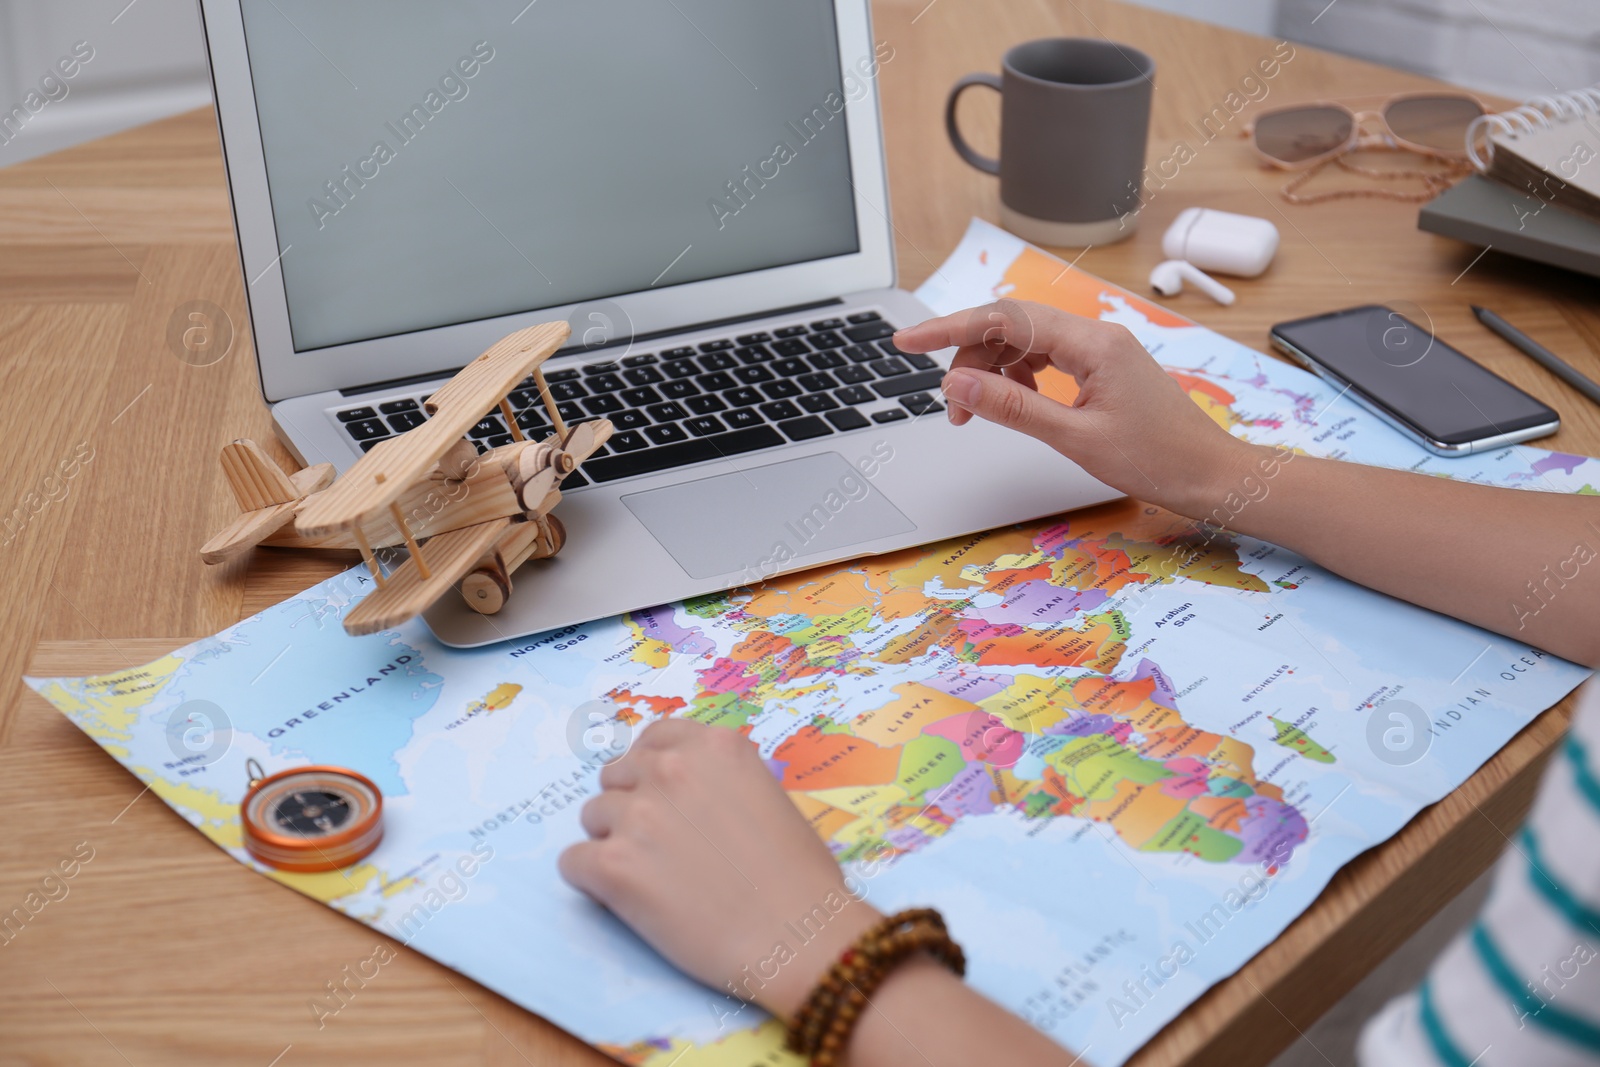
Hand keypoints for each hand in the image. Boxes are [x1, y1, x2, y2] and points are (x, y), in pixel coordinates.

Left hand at [559, 719, 883, 1018]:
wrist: (797, 935)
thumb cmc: (800, 877)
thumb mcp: (770, 797)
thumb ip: (722, 781)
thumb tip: (690, 794)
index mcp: (714, 746)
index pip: (653, 738)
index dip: (652, 772)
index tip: (662, 800)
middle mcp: (671, 769)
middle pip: (616, 776)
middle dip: (630, 807)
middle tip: (658, 848)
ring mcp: (638, 815)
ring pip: (592, 817)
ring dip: (612, 843)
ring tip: (650, 878)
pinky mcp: (614, 864)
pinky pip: (573, 862)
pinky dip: (592, 882)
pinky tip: (626, 900)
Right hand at [893, 299, 1252, 517]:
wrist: (1212, 475)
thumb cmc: (1158, 460)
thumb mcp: (1075, 439)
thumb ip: (1012, 408)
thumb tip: (957, 383)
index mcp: (1091, 343)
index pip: (1004, 319)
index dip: (949, 328)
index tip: (908, 341)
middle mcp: (1095, 335)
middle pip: (1010, 326)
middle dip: (969, 357)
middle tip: (951, 405)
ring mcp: (1100, 349)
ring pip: (1025, 342)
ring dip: (992, 371)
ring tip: (978, 412)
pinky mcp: (1102, 367)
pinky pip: (1046, 358)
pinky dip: (1019, 378)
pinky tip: (1017, 405)